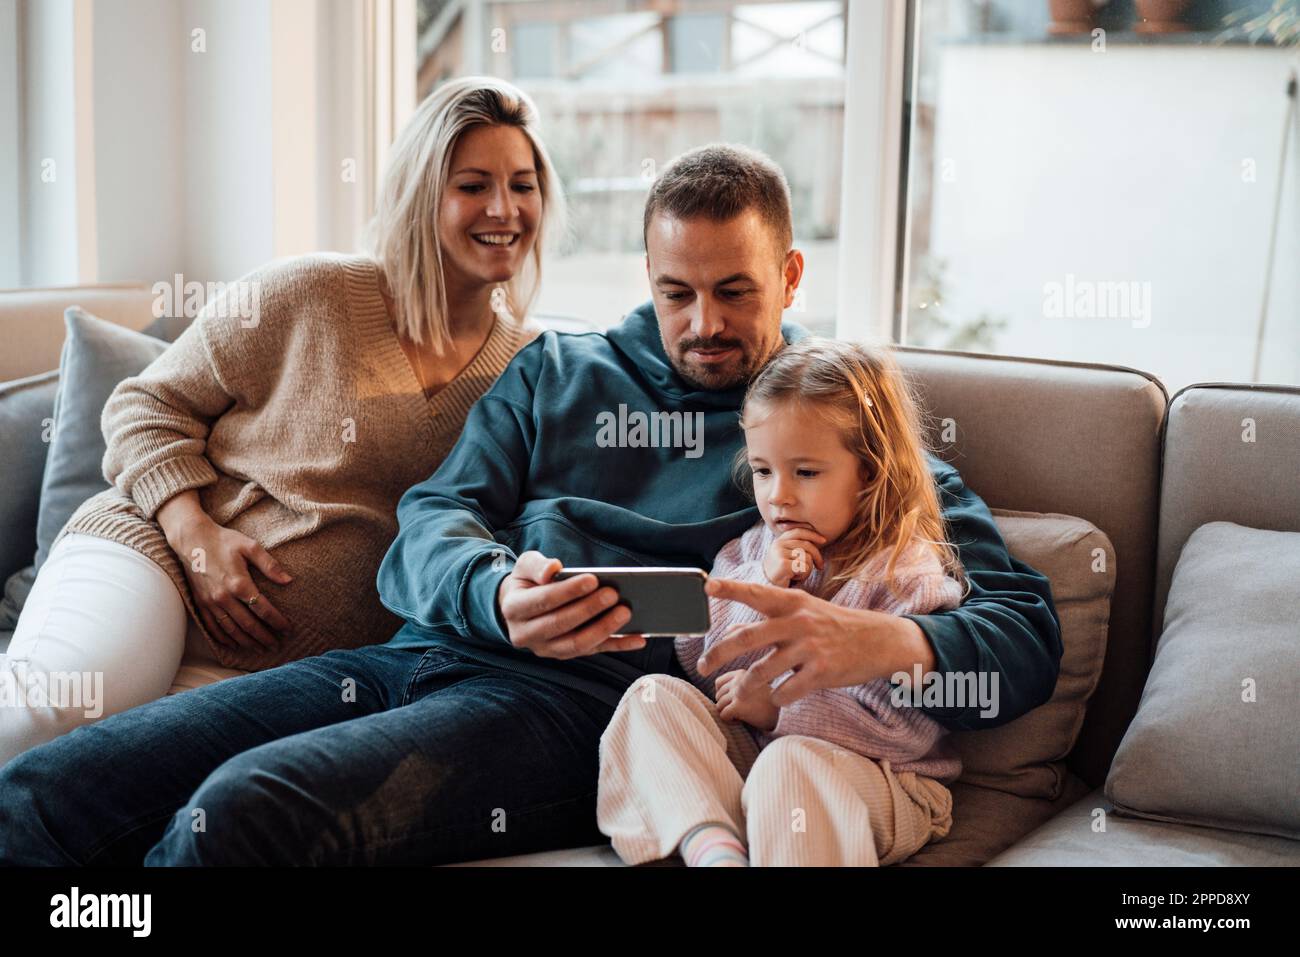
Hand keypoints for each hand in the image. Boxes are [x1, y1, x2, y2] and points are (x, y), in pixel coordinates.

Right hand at [166, 511, 294, 651]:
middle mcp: (224, 597)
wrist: (192, 539)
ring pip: (231, 630)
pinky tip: (233, 645)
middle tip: (277, 647)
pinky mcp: (200, 603)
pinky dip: (224, 638)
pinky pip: (212, 627)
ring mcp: (210, 602)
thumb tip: (289, 581)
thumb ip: (270, 565)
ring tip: (260, 649)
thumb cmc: (224, 541)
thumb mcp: (250, 547)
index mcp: (239, 583)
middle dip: (264, 637)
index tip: (288, 630)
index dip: (277, 622)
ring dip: (246, 642)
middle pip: (248, 625)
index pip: (263, 609)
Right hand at [497, 551, 645, 658]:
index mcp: (514, 609)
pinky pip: (595, 651)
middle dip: (589, 609)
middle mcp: (527, 634)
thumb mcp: (525, 567)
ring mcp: (547, 649)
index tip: (592, 579)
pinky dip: (617, 646)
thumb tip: (553, 570)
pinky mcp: (566, 655)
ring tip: (625, 612)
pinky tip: (639, 639)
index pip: (543, 601)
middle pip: (561, 624)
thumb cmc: (528, 582)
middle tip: (613, 594)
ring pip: (577, 644)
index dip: (568, 591)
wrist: (520, 606)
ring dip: (603, 629)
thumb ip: (537, 566)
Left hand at [697, 577, 935, 706]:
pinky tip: (778, 696)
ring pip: (762, 671)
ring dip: (745, 685)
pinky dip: (777, 697)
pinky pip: (786, 691)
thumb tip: (730, 633)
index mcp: (792, 602)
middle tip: (702, 666)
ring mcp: (810, 648)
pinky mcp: (822, 672)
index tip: (706, 585)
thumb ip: (769, 622)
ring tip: (738, 692)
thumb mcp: (804, 613)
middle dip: (719, 653)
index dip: (730, 588)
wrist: (879, 641)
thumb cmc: (833, 626)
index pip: (755, 592)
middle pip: (747, 638)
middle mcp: (798, 622)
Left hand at [714, 669, 778, 730]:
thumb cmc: (767, 702)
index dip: (724, 694)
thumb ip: (737, 683)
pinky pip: (723, 715)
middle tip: (741, 709)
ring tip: (742, 714)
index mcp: (742, 672)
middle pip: (718, 695)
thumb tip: (716, 693)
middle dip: (726, 704)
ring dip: (727, 713)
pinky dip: (729, 720)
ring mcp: (738, 692)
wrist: (783, 715)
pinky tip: (741, 720)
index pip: (718, 683)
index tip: (737, 700)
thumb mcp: (754, 684)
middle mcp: (739, 680)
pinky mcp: (738, 706)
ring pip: (718, 705)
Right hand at [762, 528, 825, 586]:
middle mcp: (779, 544)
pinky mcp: (783, 564)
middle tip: (820, 567)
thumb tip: (820, 540)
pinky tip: (794, 578)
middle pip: (807, 546)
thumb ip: (797, 546)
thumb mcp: (787, 555)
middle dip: (817, 557)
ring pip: (807, 557)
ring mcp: (780, 553)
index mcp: (780, 540)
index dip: (813, 535)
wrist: (766, 585)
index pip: (799, 532)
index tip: (824, 540)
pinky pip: (804, 567)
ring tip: (798, 574)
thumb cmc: (781, 572)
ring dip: (808, 569)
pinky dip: (803, 575)